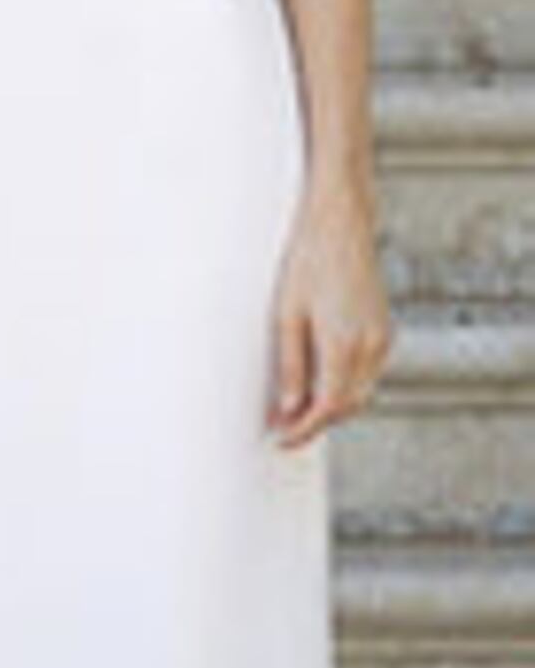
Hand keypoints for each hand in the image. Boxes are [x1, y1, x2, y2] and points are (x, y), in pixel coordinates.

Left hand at [267, 189, 390, 448]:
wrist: (340, 227)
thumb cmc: (306, 263)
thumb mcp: (287, 315)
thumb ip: (291, 366)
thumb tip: (287, 409)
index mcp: (344, 344)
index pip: (328, 407)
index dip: (304, 429)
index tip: (281, 440)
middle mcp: (371, 346)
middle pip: (348, 405)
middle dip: (317, 423)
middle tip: (283, 430)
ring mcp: (383, 339)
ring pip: (361, 391)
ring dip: (332, 406)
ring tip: (295, 411)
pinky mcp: (385, 330)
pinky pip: (367, 373)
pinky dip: (345, 386)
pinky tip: (319, 383)